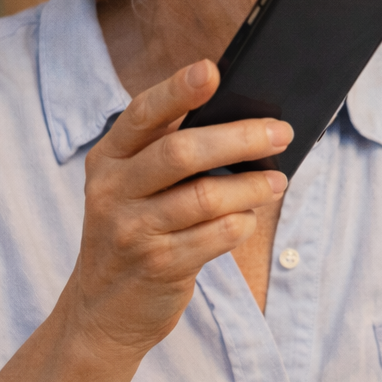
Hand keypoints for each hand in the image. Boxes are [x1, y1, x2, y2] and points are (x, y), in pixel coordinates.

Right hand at [60, 59, 291, 359]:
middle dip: (239, 138)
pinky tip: (248, 218)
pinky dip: (239, 223)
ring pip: (205, 197)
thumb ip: (168, 153)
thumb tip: (241, 118)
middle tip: (280, 132)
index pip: (142, 114)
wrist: (101, 312)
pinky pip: (214, 236)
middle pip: (181, 152)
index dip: (177, 90)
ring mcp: (132, 230)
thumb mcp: (133, 188)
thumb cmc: (136, 232)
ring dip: (251, 186)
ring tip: (277, 180)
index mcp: (108, 159)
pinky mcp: (157, 265)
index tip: (212, 70)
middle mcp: (113, 190)